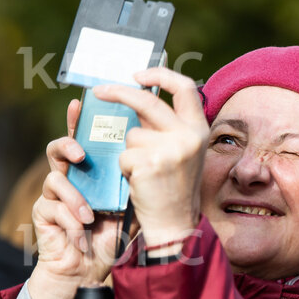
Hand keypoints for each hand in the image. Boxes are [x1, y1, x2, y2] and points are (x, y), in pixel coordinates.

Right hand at [28, 99, 122, 298]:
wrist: (89, 270)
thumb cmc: (111, 235)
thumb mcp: (129, 206)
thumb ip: (135, 183)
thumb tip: (150, 157)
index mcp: (90, 171)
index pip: (84, 139)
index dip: (78, 121)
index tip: (79, 103)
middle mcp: (70, 177)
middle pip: (58, 149)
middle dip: (67, 145)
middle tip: (80, 154)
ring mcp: (53, 194)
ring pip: (54, 179)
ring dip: (75, 198)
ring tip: (90, 215)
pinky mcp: (43, 213)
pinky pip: (53, 209)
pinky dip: (71, 223)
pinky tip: (82, 236)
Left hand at [93, 68, 208, 256]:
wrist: (175, 224)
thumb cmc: (174, 187)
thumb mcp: (181, 151)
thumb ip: (165, 125)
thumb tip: (139, 93)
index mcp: (199, 129)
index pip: (184, 87)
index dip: (161, 74)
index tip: (139, 74)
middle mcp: (188, 136)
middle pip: (147, 101)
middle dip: (118, 92)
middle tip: (99, 91)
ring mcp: (170, 149)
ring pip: (131, 134)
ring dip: (129, 151)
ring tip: (144, 172)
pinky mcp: (149, 164)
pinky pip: (124, 155)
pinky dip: (124, 169)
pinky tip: (139, 182)